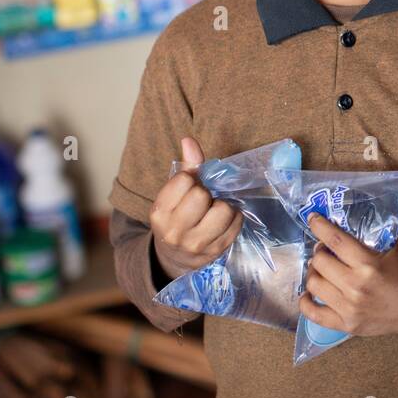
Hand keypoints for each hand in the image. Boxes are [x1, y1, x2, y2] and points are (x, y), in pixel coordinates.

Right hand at [149, 137, 243, 280]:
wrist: (175, 257)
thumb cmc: (176, 217)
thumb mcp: (173, 194)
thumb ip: (186, 166)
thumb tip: (189, 140)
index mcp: (160, 212)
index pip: (184, 180)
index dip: (191, 180)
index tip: (189, 189)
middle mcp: (175, 232)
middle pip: (203, 196)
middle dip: (206, 194)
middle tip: (203, 202)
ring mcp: (196, 245)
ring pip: (223, 209)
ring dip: (222, 206)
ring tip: (213, 211)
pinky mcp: (217, 251)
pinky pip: (237, 222)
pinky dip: (234, 217)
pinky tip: (222, 221)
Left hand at [300, 213, 397, 337]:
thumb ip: (389, 230)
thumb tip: (373, 214)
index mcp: (369, 265)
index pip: (335, 241)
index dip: (320, 227)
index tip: (313, 219)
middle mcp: (355, 287)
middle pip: (320, 262)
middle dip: (320, 251)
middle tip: (326, 249)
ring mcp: (349, 308)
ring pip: (314, 284)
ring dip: (315, 273)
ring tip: (322, 269)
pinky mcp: (347, 325)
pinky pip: (314, 314)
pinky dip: (306, 302)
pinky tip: (310, 294)